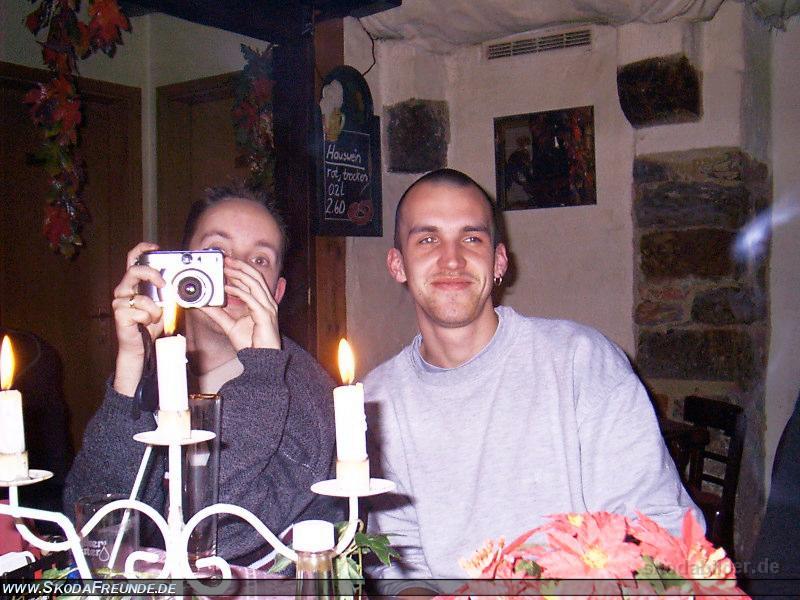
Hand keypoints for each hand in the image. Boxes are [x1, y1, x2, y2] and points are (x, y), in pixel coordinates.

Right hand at [111, 242, 164, 394]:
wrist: (139, 345)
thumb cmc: (149, 323)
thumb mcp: (162, 304)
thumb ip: (166, 292)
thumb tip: (179, 282)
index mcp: (133, 283)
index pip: (132, 259)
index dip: (142, 249)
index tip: (155, 247)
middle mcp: (123, 289)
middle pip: (135, 271)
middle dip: (152, 275)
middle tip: (163, 284)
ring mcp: (119, 301)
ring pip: (142, 298)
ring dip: (154, 310)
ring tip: (153, 318)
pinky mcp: (119, 314)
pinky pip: (141, 313)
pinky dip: (149, 319)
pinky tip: (144, 324)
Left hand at [199, 256, 280, 350]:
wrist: (262, 359)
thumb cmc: (251, 343)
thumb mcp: (229, 325)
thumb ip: (217, 314)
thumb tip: (203, 305)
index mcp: (261, 302)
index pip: (253, 280)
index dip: (241, 269)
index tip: (227, 263)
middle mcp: (267, 302)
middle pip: (255, 276)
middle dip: (240, 266)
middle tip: (225, 260)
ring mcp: (268, 308)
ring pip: (254, 283)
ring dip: (239, 274)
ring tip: (226, 269)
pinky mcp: (264, 315)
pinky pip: (251, 299)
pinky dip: (238, 291)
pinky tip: (226, 288)